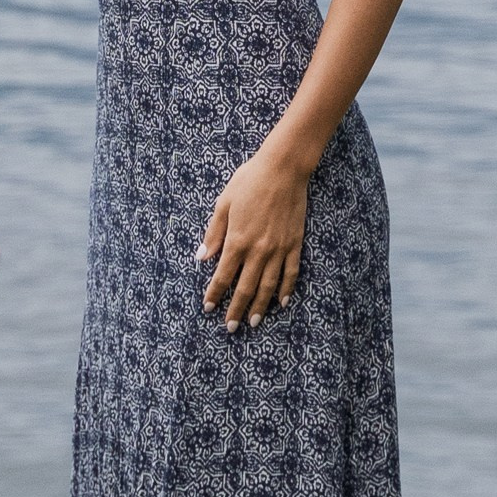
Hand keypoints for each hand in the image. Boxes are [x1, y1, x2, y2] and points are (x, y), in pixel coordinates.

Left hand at [198, 147, 307, 328]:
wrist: (283, 168)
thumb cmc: (249, 181)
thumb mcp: (223, 203)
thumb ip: (213, 233)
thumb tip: (201, 257)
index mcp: (237, 240)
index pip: (223, 276)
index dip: (214, 294)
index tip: (208, 308)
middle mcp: (258, 250)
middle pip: (245, 287)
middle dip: (235, 310)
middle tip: (230, 327)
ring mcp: (279, 249)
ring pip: (268, 286)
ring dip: (259, 306)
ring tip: (252, 322)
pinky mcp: (295, 244)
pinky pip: (291, 273)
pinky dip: (286, 290)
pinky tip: (281, 303)